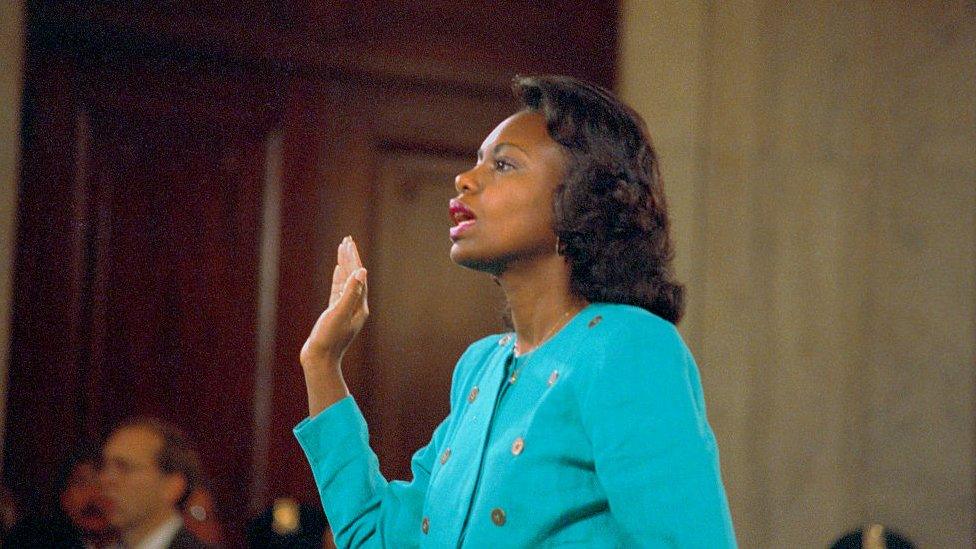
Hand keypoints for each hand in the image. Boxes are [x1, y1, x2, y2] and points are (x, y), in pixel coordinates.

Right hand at [300, 236, 368, 371]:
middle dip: (350, 257)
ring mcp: (346, 309)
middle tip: (347, 240)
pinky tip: (338, 270)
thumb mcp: (339, 313)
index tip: (349, 242)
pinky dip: (339, 278)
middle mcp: (356, 306)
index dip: (353, 258)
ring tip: (342, 249)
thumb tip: (362, 271)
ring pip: (347, 281)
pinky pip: (339, 290)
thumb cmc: (329, 338)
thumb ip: (350, 292)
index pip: (358, 276)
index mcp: (360, 305)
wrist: (320, 359)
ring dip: (345, 265)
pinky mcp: (336, 313)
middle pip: (355, 276)